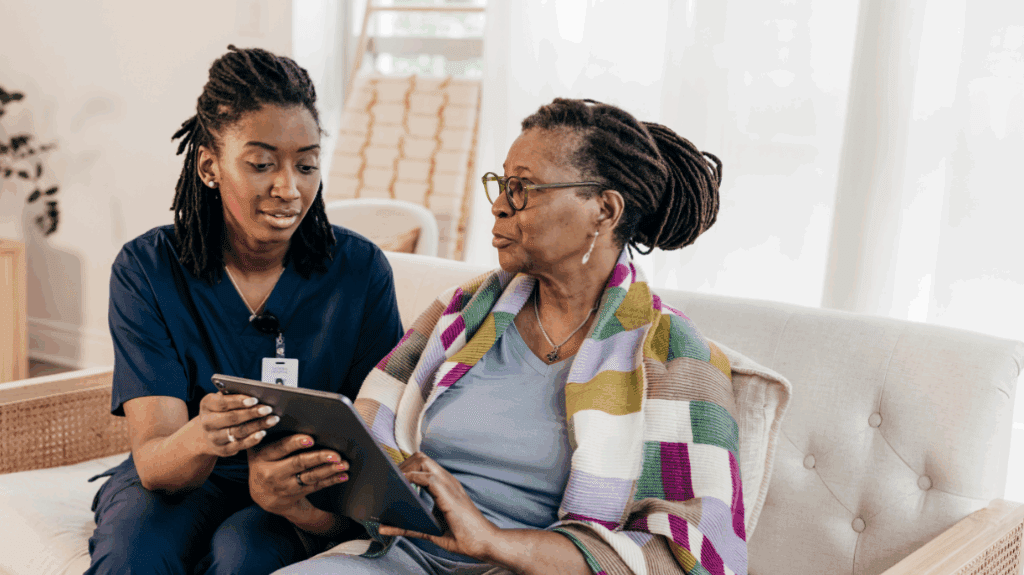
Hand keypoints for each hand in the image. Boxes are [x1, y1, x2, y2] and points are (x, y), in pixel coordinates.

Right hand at [196, 391, 278, 456]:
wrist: (208, 434)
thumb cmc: (222, 410)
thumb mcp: (223, 399)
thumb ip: (236, 395)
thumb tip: (258, 392)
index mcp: (206, 405)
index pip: (222, 403)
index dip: (239, 401)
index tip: (255, 399)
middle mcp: (207, 422)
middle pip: (232, 418)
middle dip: (252, 413)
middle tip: (268, 409)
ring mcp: (214, 438)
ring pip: (238, 432)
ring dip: (257, 425)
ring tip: (272, 420)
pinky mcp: (222, 450)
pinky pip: (239, 445)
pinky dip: (252, 439)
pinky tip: (263, 433)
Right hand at [247, 434, 349, 521]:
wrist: (261, 496)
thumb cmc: (264, 464)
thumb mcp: (260, 451)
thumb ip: (273, 438)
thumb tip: (297, 419)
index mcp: (263, 457)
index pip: (280, 448)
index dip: (295, 443)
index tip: (310, 439)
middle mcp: (272, 473)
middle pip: (298, 463)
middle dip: (318, 458)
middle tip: (334, 455)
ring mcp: (285, 486)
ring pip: (310, 476)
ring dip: (329, 470)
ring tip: (343, 464)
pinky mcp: (296, 493)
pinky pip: (316, 486)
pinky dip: (331, 480)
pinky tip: (343, 475)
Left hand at [378, 452, 500, 560]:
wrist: (483, 542)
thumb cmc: (461, 535)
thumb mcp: (429, 529)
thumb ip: (407, 527)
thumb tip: (383, 528)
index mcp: (444, 485)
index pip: (423, 464)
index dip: (406, 467)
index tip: (391, 478)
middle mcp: (446, 480)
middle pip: (420, 457)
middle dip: (402, 464)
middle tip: (388, 479)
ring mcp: (448, 484)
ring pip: (423, 460)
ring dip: (405, 468)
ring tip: (392, 481)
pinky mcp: (449, 493)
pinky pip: (427, 477)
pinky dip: (412, 478)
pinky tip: (402, 486)